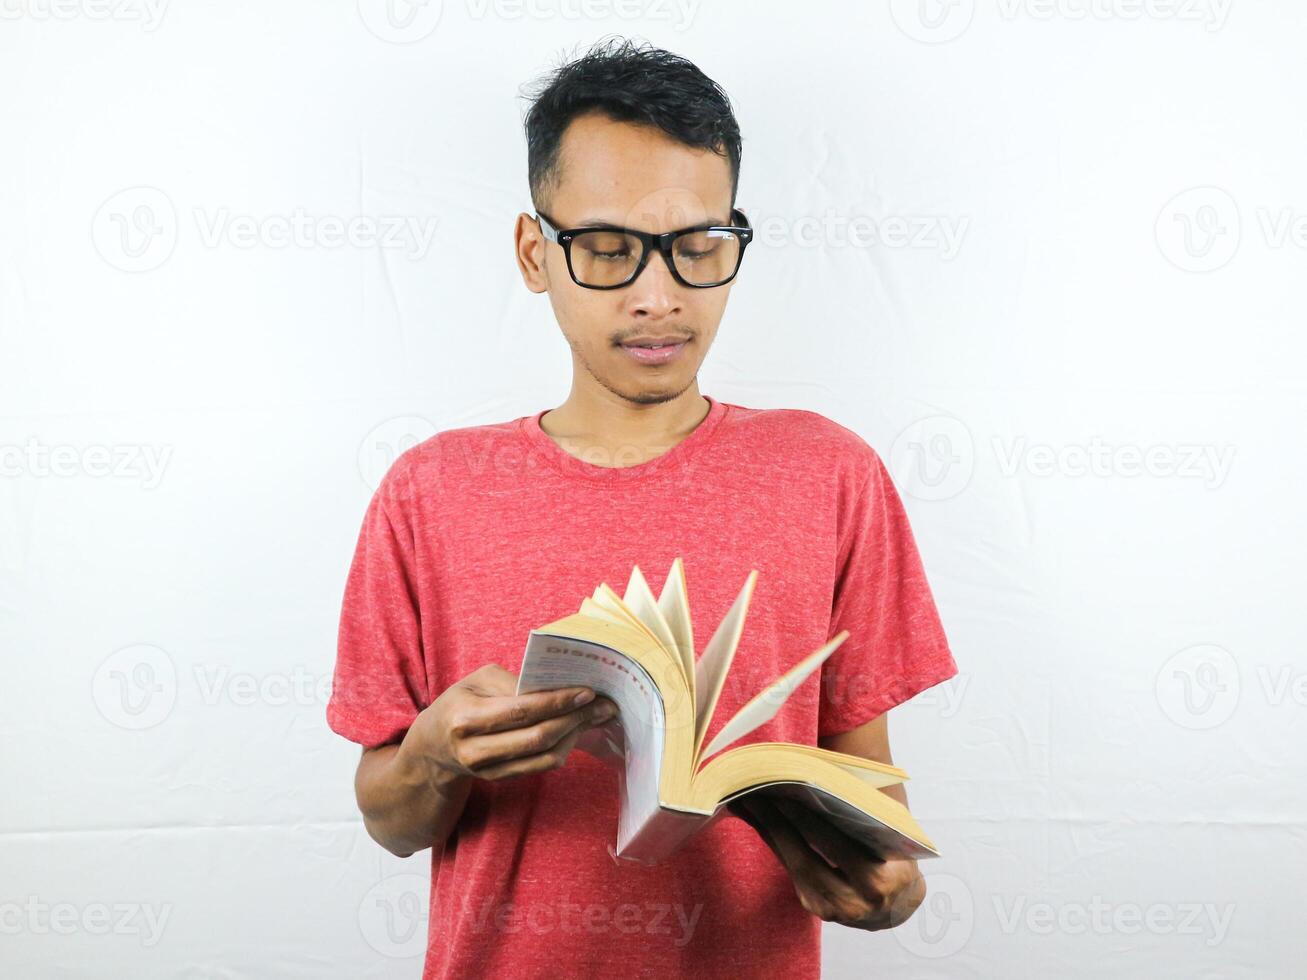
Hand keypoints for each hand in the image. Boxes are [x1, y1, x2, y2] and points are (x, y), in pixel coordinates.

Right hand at [409, 663, 617, 782]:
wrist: (431, 748)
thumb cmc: (459, 703)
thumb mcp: (476, 681)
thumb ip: (512, 681)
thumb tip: (555, 687)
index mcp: (466, 717)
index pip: (521, 710)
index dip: (557, 702)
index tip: (587, 692)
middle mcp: (475, 748)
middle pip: (537, 736)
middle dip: (576, 719)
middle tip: (605, 704)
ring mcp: (489, 770)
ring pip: (545, 756)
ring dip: (577, 735)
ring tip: (598, 715)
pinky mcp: (501, 779)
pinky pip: (542, 766)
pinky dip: (565, 747)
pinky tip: (579, 730)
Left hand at [729, 793, 925, 930]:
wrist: (899, 901)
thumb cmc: (894, 855)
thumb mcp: (888, 835)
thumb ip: (862, 816)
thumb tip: (816, 780)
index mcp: (882, 882)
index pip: (838, 848)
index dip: (808, 820)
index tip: (784, 790)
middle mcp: (857, 904)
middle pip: (808, 861)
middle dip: (778, 824)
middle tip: (755, 791)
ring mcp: (834, 912)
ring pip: (795, 868)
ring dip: (769, 832)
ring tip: (748, 801)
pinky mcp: (817, 909)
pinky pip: (792, 872)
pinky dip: (776, 843)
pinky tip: (761, 820)